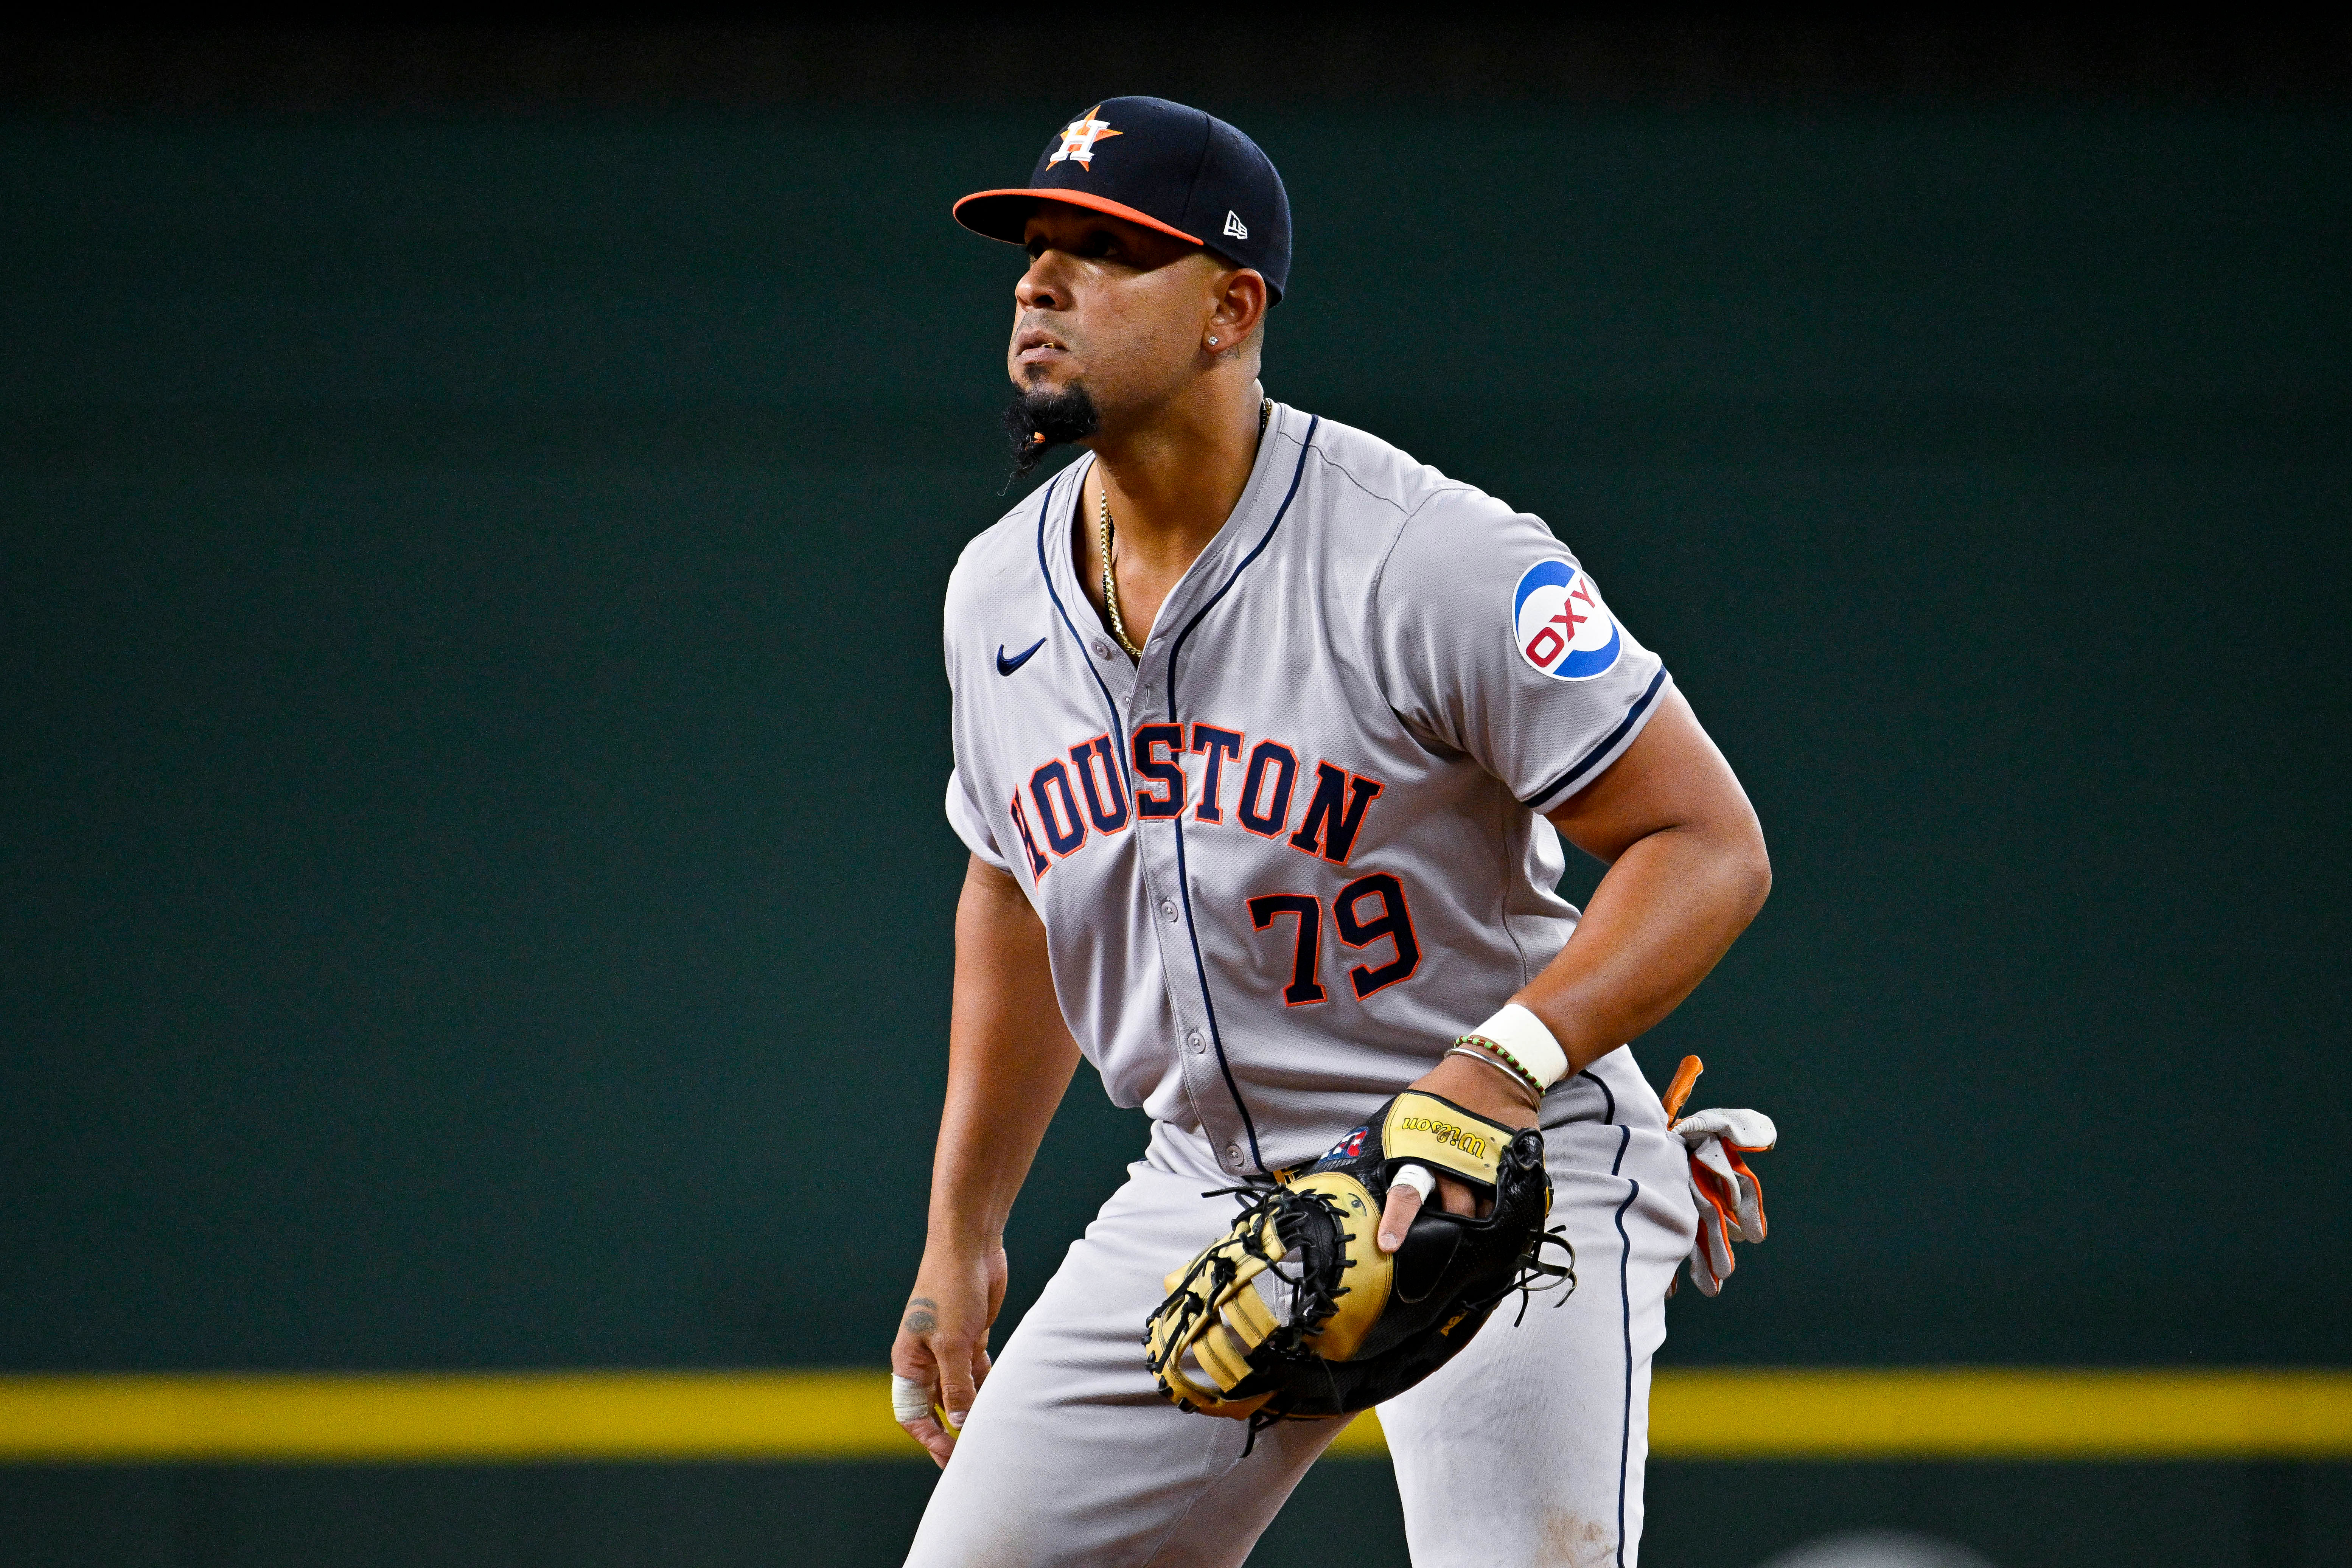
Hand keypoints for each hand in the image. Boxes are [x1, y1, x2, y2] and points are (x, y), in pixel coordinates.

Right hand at [890, 1241, 1008, 1465]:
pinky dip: (988, 1386)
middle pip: (937, 1406)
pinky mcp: (971, 1337)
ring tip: (994, 1432)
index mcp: (909, 1362)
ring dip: (974, 1409)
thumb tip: (962, 1425)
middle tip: (973, 1456)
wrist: (969, 1246)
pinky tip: (1003, 1401)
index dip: (930, 1437)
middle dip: (953, 1431)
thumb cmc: (950, 1290)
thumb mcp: (952, 1343)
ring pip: (961, 1390)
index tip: (951, 1458)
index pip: (912, 1413)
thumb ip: (957, 1386)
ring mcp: (950, 1348)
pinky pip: (978, 1372)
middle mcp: (926, 1358)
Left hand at [1376, 1051, 1538, 1252]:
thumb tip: (1374, 1169)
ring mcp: (1489, 1166)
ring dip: (1481, 1222)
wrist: (1495, 1069)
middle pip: (1457, 1214)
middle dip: (1451, 1231)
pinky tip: (1502, 1209)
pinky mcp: (1514, 1164)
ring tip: (1476, 1221)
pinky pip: (1512, 1200)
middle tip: (1445, 1235)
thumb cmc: (1445, 1091)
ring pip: (1486, 1214)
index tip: (1388, 1245)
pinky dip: (1507, 1210)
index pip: (1407, 1192)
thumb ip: (1399, 1144)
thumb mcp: (1411, 1112)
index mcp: (1425, 1150)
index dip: (1397, 1221)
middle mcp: (1457, 1163)